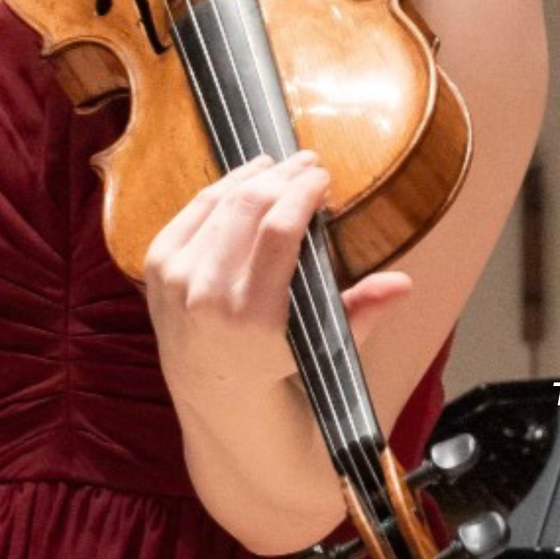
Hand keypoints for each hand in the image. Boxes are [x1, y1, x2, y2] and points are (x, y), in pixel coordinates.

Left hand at [141, 152, 408, 410]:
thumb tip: (403, 283)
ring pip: (218, 201)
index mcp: (251, 318)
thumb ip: (361, 314)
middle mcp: (206, 297)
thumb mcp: (325, 349)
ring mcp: (175, 279)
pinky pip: (193, 209)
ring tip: (281, 167)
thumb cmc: (279, 368)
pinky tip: (246, 180)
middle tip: (309, 163)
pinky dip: (222, 188)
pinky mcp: (157, 266)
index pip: (277, 229)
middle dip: (283, 176)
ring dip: (254, 176)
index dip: (302, 190)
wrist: (215, 395)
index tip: (324, 175)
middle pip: (248, 206)